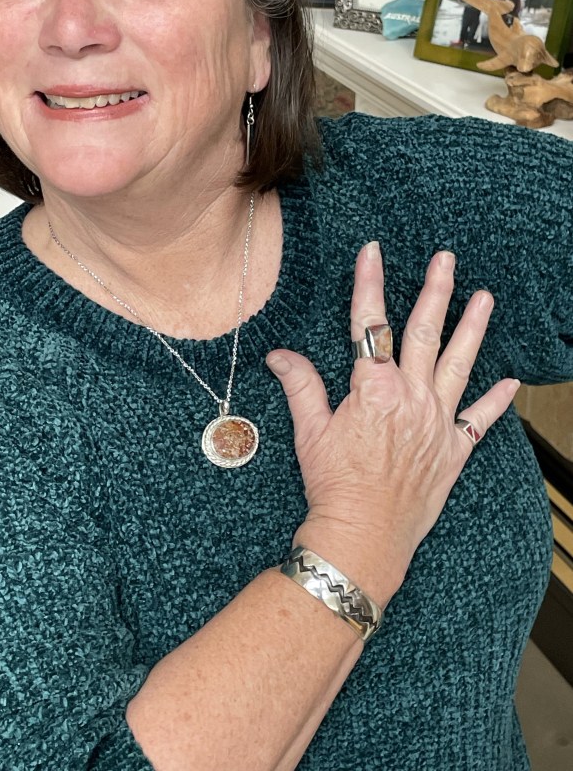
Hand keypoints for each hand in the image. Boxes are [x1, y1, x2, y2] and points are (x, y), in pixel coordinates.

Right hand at [266, 242, 518, 600]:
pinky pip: (480, 420)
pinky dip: (496, 400)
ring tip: (485, 298)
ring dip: (472, 328)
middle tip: (446, 260)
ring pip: (458, 364)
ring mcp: (437, 423)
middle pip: (423, 333)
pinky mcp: (453, 450)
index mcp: (374, 389)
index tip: (373, 252)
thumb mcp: (310, 432)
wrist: (364, 537)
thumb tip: (279, 355)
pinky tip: (510, 382)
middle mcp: (411, 398)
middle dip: (435, 291)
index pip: (370, 324)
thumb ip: (300, 386)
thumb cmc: (334, 486)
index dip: (370, 283)